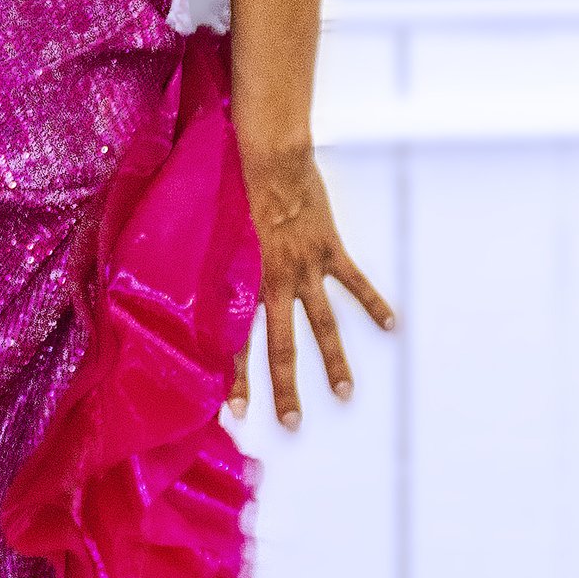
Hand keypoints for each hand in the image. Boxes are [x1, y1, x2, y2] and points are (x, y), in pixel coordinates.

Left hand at [228, 144, 393, 427]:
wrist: (267, 154)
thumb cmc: (232, 185)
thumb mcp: (213, 231)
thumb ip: (210, 265)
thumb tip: (187, 290)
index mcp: (244, 280)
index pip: (237, 340)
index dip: (236, 377)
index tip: (235, 411)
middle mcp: (276, 281)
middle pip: (281, 345)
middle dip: (285, 387)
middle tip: (290, 422)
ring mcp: (307, 267)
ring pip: (323, 324)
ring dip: (334, 361)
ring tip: (344, 393)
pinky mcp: (330, 248)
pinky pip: (355, 282)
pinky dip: (374, 303)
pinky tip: (391, 325)